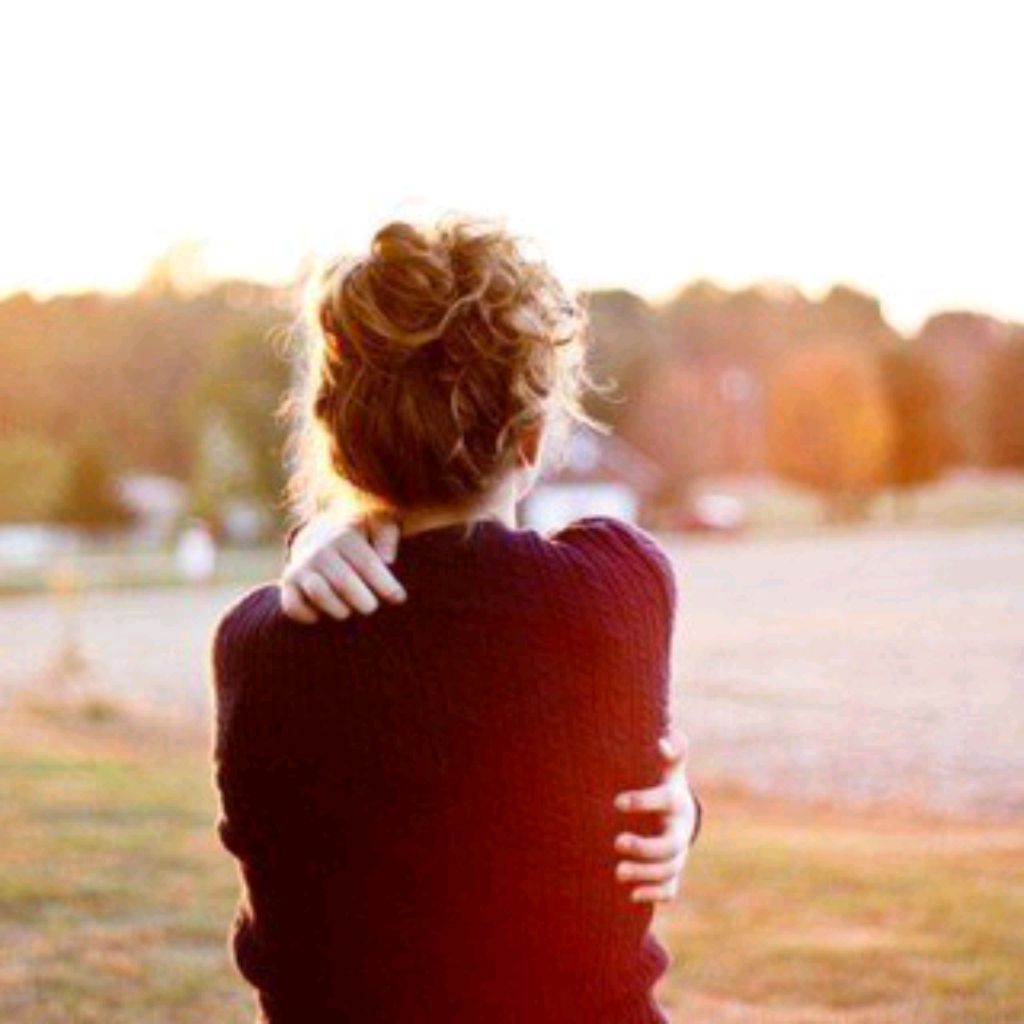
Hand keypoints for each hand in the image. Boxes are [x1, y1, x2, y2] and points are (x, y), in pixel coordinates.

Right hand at [280, 511, 405, 623]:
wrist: (320, 533)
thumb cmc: (361, 536)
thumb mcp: (378, 525)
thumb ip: (387, 535)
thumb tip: (388, 559)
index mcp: (345, 535)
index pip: (367, 564)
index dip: (386, 584)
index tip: (399, 598)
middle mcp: (320, 550)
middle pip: (344, 582)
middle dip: (363, 601)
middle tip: (371, 607)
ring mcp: (301, 566)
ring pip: (318, 594)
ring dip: (338, 609)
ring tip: (349, 610)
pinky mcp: (287, 583)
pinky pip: (292, 606)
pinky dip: (307, 615)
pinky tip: (322, 615)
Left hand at [613, 730, 698, 903]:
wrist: (678, 812)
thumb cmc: (663, 784)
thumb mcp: (667, 768)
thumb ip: (670, 751)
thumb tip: (665, 740)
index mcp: (675, 802)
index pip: (666, 801)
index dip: (644, 801)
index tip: (617, 801)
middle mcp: (680, 830)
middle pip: (670, 845)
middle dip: (645, 848)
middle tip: (617, 842)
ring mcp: (677, 854)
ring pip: (669, 869)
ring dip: (645, 874)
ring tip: (618, 872)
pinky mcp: (672, 872)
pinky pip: (669, 889)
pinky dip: (654, 894)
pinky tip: (632, 895)